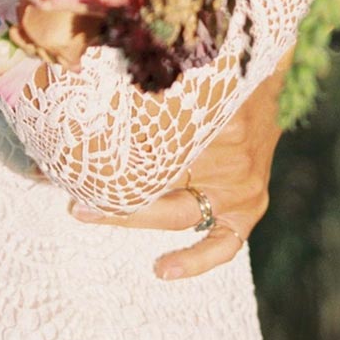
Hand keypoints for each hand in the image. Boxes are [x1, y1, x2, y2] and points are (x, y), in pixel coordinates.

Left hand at [66, 44, 291, 279]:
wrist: (266, 71)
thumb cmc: (219, 68)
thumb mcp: (189, 71)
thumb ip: (154, 89)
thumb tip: (96, 94)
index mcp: (213, 119)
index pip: (152, 147)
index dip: (111, 158)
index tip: (74, 163)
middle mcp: (228, 155)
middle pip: (160, 182)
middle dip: (114, 191)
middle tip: (74, 198)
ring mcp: (242, 186)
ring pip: (179, 213)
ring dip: (134, 218)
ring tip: (93, 217)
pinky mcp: (251, 204)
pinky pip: (224, 243)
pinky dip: (195, 260)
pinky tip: (163, 270)